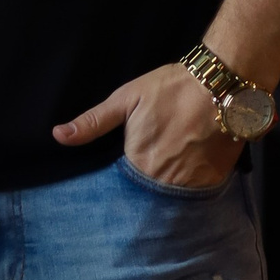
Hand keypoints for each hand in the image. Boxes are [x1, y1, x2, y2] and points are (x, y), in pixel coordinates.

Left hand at [53, 62, 243, 190]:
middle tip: (152, 166)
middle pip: (149, 193)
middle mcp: (164, 180)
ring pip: (173, 196)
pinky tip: (190, 169)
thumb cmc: (170, 88)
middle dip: (146, 186)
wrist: (221, 84)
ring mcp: (191, 182)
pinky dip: (192, 185)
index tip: (127, 170)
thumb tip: (58, 135)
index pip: (124, 187)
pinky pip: (197, 193)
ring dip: (169, 187)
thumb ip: (93, 122)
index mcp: (138, 163)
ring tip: (170, 169)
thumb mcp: (125, 100)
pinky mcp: (214, 179)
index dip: (124, 180)